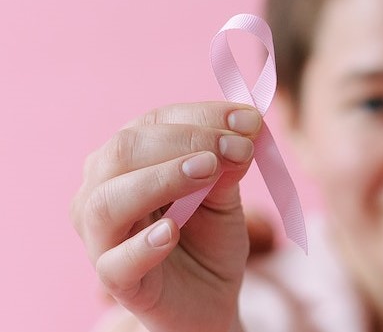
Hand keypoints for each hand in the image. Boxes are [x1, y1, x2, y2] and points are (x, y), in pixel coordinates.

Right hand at [72, 102, 260, 331]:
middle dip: (186, 141)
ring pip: (106, 202)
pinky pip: (115, 261)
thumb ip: (228, 165)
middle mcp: (101, 191)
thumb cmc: (208, 237)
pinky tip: (170, 231)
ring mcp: (101, 237)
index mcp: (127, 161)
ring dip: (160, 179)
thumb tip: (246, 128)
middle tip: (237, 146)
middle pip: (122, 151)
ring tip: (207, 171)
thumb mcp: (225, 195)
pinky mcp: (115, 280)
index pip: (154, 122)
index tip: (250, 119)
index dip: (203, 116)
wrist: (211, 296)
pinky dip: (141, 244)